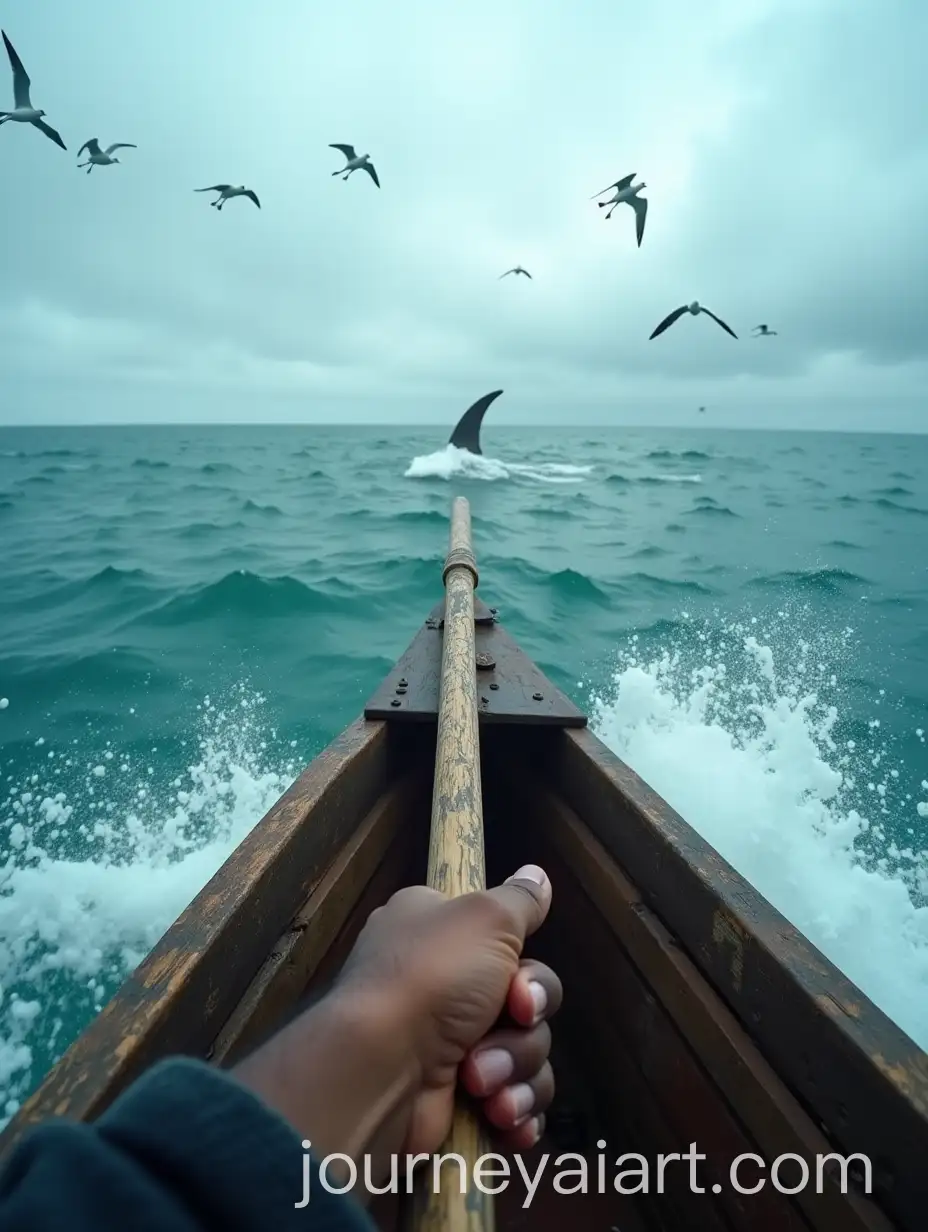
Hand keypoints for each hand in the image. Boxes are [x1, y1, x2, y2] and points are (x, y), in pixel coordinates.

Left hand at [233, 864, 560, 1187]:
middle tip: (512, 1020)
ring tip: (480, 1082)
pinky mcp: (458, 1100)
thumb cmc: (430, 979)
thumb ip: (519, 899)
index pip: (503, 941)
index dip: (522, 963)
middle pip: (527, 1002)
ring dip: (515, 1068)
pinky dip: (516, 1111)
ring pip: (527, 1053)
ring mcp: (449, 1046)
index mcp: (437, 933)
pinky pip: (515, 1102)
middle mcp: (441, 985)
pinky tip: (503, 1117)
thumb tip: (538, 874)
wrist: (382, 1071)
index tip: (518, 977)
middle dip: (526, 1021)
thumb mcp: (483, 917)